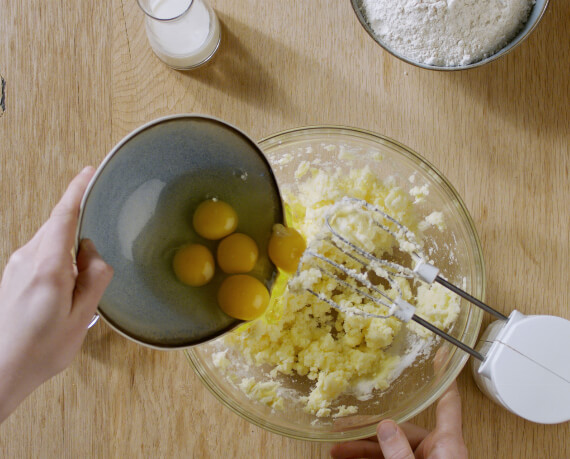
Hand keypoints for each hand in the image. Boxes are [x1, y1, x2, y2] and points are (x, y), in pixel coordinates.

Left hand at [0, 167, 112, 422]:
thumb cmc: (38, 350)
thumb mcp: (80, 317)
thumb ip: (94, 278)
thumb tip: (93, 250)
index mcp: (47, 267)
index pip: (63, 216)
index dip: (78, 190)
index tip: (89, 172)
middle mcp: (27, 259)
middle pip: (58, 226)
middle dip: (80, 230)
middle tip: (93, 267)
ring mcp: (16, 267)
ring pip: (50, 241)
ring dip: (69, 252)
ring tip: (76, 293)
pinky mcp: (14, 276)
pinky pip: (42, 254)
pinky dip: (59, 261)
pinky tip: (63, 292)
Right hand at [330, 381, 467, 458]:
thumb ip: (400, 453)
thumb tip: (386, 427)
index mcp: (448, 447)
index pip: (448, 405)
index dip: (445, 379)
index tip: (443, 356)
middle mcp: (437, 454)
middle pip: (402, 429)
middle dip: (369, 430)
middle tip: (344, 428)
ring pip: (389, 450)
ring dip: (361, 450)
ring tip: (335, 450)